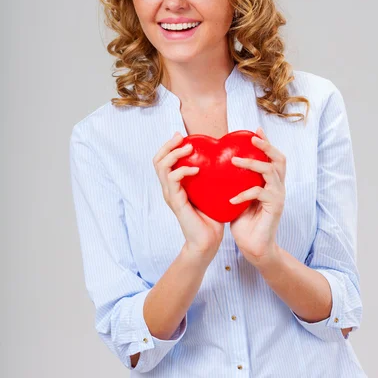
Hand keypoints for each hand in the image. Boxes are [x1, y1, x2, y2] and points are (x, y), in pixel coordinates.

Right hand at [153, 132, 223, 258]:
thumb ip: (208, 175)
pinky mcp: (176, 202)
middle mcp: (169, 188)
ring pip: (162, 167)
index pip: (162, 159)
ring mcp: (171, 195)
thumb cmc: (211, 217)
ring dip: (174, 154)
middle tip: (182, 137)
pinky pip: (173, 180)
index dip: (169, 145)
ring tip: (189, 149)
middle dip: (168, 145)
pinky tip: (197, 169)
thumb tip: (220, 156)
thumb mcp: (209, 190)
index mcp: (174, 185)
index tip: (182, 136)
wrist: (208, 241)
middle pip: (157, 160)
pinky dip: (183, 170)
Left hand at [229, 127, 285, 264]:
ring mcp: (278, 196)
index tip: (254, 130)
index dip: (266, 142)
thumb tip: (217, 168)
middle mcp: (278, 187)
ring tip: (235, 161)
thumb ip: (235, 183)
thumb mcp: (237, 197)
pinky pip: (260, 193)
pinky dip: (244, 193)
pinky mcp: (274, 207)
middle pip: (279, 159)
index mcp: (271, 183)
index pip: (273, 157)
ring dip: (253, 163)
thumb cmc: (245, 223)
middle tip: (252, 137)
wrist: (254, 248)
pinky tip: (231, 199)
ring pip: (270, 172)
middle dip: (266, 145)